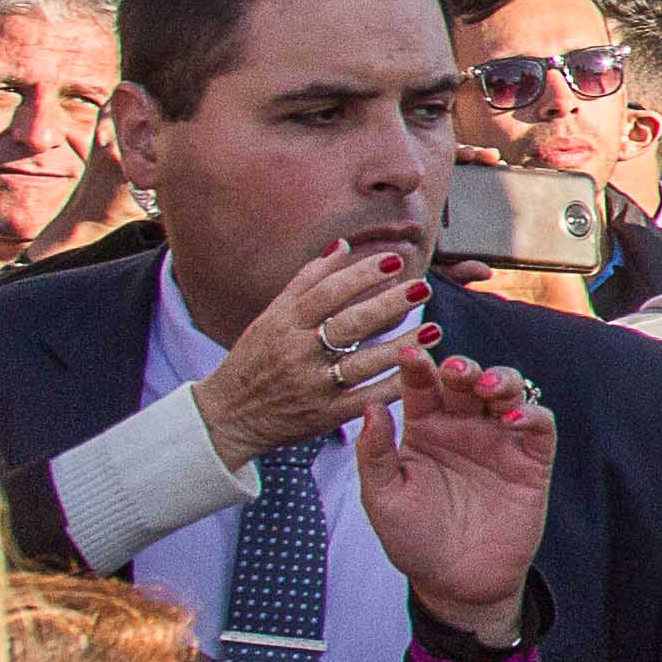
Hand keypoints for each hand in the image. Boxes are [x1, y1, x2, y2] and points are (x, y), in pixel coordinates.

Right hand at [191, 240, 435, 471]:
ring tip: (433, 328)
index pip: (326, 293)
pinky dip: (393, 386)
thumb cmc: (254, 359)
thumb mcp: (271, 317)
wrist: (227, 416)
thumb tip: (342, 245)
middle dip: (389, 304)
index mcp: (284, 324)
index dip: (361, 275)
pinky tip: (419, 370)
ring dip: (402, 345)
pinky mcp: (324, 415)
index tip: (394, 261)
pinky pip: (365, 399)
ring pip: (364, 363)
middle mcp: (298, 353)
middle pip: (349, 325)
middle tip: (422, 287)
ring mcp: (312, 386)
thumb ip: (307, 281)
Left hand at [358, 346, 550, 639]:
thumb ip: (375, 454)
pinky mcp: (531, 460)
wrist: (456, 583)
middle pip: (467, 380)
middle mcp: (463, 427)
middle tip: (454, 369)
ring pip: (506, 391)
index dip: (417, 367)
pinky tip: (512, 419)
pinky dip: (530, 414)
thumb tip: (371, 406)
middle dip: (463, 367)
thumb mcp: (382, 499)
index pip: (421, 387)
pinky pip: (538, 425)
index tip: (408, 354)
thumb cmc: (414, 540)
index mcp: (424, 429)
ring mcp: (499, 440)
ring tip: (488, 386)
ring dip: (500, 379)